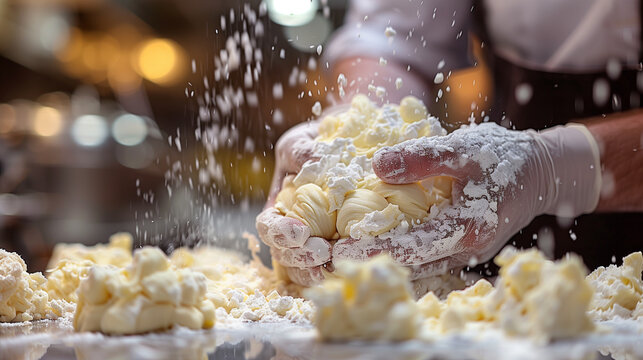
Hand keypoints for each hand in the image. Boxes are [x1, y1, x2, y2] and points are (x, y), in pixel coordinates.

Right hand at [256, 120, 331, 285]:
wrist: (345, 147)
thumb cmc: (315, 146)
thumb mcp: (302, 143)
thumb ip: (303, 153)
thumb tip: (316, 162)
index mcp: (279, 207)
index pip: (268, 227)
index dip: (279, 234)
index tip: (301, 232)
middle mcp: (292, 229)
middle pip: (284, 253)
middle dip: (300, 256)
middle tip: (323, 252)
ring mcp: (314, 240)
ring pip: (303, 267)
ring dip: (315, 270)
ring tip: (333, 267)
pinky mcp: (338, 246)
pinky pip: (330, 265)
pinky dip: (335, 270)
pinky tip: (347, 268)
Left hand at [333, 122, 600, 276]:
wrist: (542, 172)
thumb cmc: (505, 157)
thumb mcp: (464, 147)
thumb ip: (422, 157)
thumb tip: (376, 166)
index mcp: (466, 228)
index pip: (410, 246)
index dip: (372, 249)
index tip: (337, 250)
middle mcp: (465, 250)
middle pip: (409, 264)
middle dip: (369, 260)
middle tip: (327, 258)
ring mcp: (465, 254)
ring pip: (416, 265)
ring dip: (381, 260)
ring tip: (343, 253)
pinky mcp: (463, 249)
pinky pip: (426, 258)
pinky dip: (400, 253)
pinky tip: (376, 243)